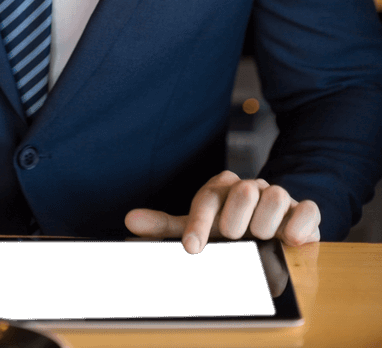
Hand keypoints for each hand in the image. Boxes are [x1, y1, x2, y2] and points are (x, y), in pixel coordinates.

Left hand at [124, 170, 320, 253]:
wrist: (270, 229)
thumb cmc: (228, 230)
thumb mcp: (197, 228)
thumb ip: (165, 226)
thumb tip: (131, 221)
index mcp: (222, 189)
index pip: (208, 197)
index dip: (198, 223)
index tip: (192, 248)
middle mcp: (250, 188)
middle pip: (242, 190)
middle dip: (235, 217)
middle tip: (233, 238)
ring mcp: (278, 198)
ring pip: (275, 195)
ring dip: (266, 220)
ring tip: (260, 238)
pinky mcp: (304, 211)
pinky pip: (307, 209)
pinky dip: (300, 224)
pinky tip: (290, 239)